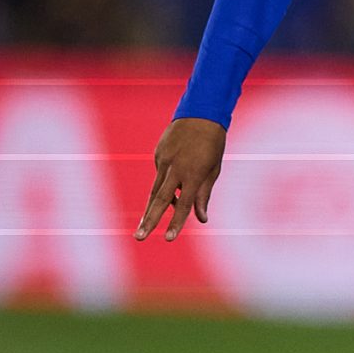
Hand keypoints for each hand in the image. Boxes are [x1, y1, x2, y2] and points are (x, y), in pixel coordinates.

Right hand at [137, 117, 225, 242]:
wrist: (200, 113)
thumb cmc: (213, 144)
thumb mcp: (214, 170)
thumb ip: (204, 195)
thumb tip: (202, 219)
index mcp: (192, 174)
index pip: (183, 205)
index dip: (176, 223)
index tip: (168, 239)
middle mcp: (175, 168)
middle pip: (159, 200)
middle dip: (149, 221)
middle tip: (139, 238)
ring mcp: (163, 160)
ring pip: (155, 189)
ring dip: (150, 209)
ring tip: (144, 226)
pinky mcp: (158, 154)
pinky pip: (160, 174)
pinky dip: (165, 183)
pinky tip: (174, 177)